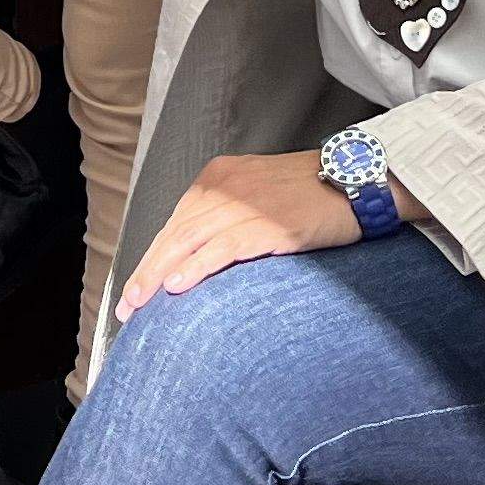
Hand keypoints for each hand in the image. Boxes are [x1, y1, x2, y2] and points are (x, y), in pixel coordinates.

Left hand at [112, 153, 363, 321]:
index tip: (134, 288)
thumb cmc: (312, 191)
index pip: (175, 222)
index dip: (151, 257)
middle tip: (126, 306)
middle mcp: (225, 187)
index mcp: (219, 178)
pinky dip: (197, 267)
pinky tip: (178, 287)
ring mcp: (247, 204)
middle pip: (175, 233)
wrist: (358, 178)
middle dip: (146, 271)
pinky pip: (224, 248)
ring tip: (141, 304)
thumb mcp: (259, 193)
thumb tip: (201, 255)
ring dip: (160, 275)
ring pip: (190, 242)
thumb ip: (229, 214)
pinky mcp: (270, 225)